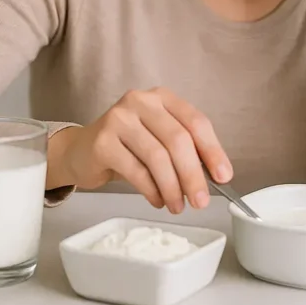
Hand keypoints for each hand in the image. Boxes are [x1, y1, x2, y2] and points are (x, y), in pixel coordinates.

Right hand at [49, 87, 232, 213]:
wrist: (81, 151)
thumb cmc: (128, 147)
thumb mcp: (159, 140)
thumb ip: (185, 151)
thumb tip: (214, 178)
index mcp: (162, 98)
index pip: (196, 122)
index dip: (213, 151)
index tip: (224, 177)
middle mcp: (141, 101)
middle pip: (177, 140)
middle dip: (193, 175)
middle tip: (201, 201)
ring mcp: (119, 118)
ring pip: (157, 157)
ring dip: (172, 187)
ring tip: (178, 206)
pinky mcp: (102, 141)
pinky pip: (136, 170)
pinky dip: (151, 190)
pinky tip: (158, 200)